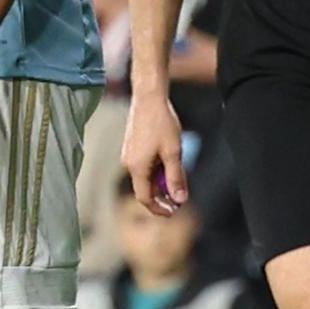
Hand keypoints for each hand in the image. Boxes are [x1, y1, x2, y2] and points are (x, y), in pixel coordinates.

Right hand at [119, 93, 188, 215]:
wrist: (148, 98)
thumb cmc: (161, 122)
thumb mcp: (173, 152)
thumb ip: (176, 178)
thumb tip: (180, 199)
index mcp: (137, 168)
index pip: (145, 199)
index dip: (159, 208)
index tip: (174, 211)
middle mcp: (128, 164)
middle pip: (145, 189)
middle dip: (163, 194)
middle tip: (180, 193)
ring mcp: (128, 155)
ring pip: (145, 177)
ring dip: (161, 180)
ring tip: (177, 170)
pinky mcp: (131, 147)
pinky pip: (143, 166)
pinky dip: (156, 169)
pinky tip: (168, 159)